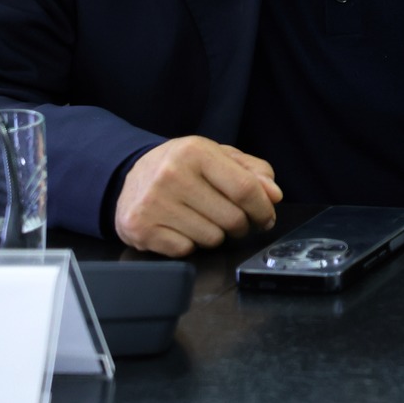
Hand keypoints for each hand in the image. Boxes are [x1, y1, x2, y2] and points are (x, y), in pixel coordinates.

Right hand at [114, 136, 281, 256]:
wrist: (130, 177)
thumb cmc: (183, 167)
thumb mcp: (218, 156)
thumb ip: (252, 171)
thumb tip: (273, 195)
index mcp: (194, 152)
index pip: (244, 188)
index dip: (263, 208)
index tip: (267, 217)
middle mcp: (171, 175)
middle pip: (231, 218)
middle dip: (242, 225)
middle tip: (236, 221)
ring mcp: (152, 204)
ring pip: (212, 238)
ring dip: (216, 234)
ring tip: (204, 219)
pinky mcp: (141, 229)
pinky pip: (186, 250)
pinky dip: (191, 244)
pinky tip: (182, 227)